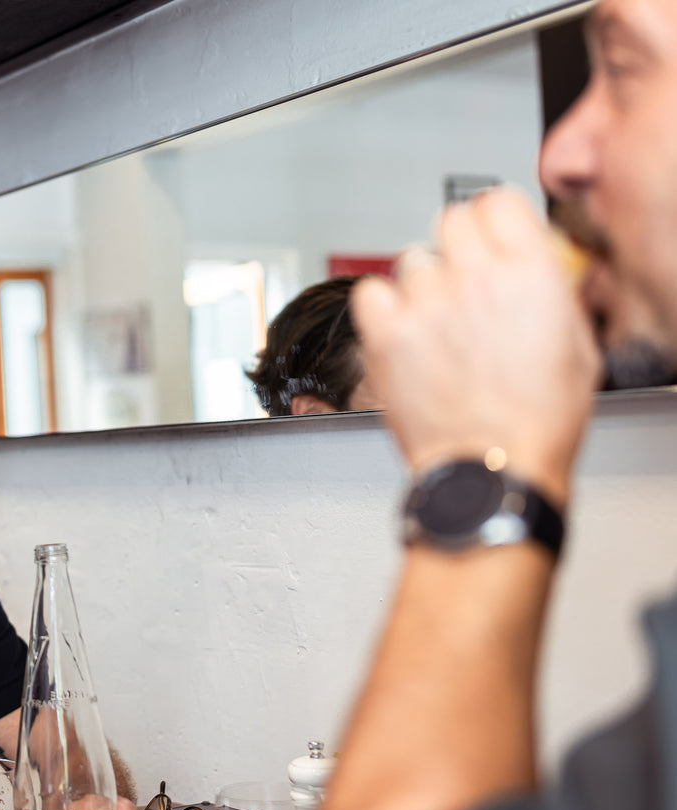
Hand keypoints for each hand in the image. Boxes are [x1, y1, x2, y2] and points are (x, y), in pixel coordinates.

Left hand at [352, 187, 600, 504]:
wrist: (494, 469)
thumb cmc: (537, 421)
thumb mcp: (576, 345)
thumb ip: (552, 293)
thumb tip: (533, 269)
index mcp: (530, 272)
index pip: (497, 201)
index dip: (493, 220)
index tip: (489, 236)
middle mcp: (475, 278)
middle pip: (450, 220)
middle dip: (457, 247)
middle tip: (461, 282)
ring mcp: (427, 304)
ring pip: (412, 261)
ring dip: (422, 285)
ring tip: (436, 326)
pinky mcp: (386, 334)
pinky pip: (370, 292)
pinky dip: (380, 307)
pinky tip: (400, 330)